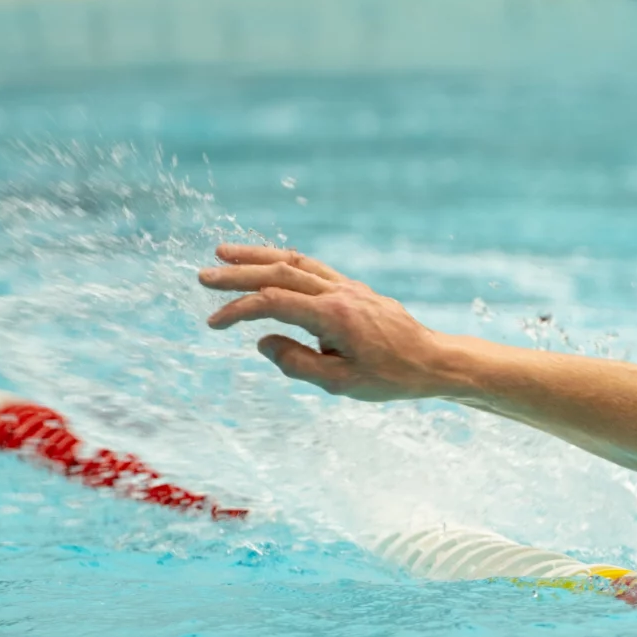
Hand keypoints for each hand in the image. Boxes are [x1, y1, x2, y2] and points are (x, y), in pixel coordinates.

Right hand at [200, 246, 460, 401]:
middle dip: (239, 273)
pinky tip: (268, 263)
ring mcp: (349, 287)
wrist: (433, 361)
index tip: (213, 323)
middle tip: (203, 275)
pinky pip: (314, 268)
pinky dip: (286, 262)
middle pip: (280, 273)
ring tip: (226, 252)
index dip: (239, 310)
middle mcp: (340, 293)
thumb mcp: (340, 383)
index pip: (274, 302)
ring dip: (259, 256)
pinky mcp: (354, 289)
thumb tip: (262, 340)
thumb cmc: (390, 377)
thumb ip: (297, 362)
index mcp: (334, 316)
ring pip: (297, 262)